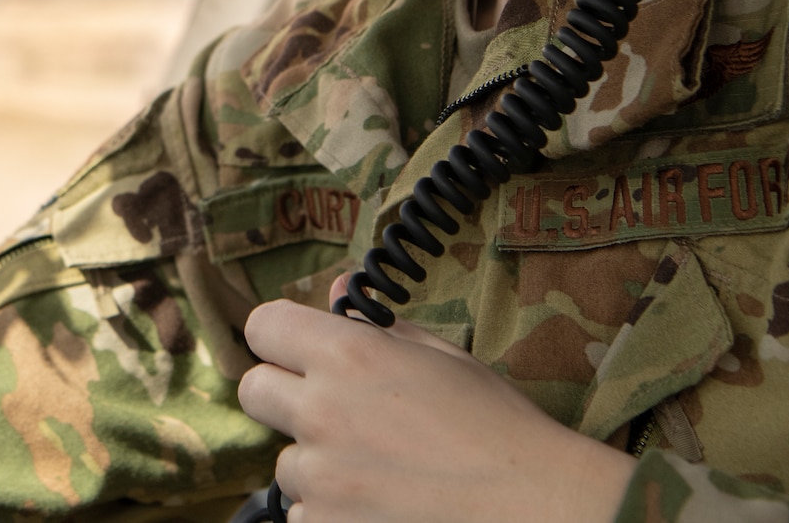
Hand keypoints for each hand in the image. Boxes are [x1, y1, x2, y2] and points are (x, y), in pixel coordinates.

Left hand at [236, 281, 634, 522]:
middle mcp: (322, 412)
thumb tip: (333, 289)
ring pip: (285, 463)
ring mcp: (321, 478)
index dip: (280, 338)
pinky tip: (379, 506)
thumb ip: (375, 325)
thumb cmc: (497, 426)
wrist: (535, 505)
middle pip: (254, 391)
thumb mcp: (440, 355)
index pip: (263, 327)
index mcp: (347, 355)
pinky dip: (331, 513)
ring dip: (318, 466)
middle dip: (285, 398)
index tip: (298, 353)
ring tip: (378, 471)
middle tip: (333, 414)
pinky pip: (303, 515)